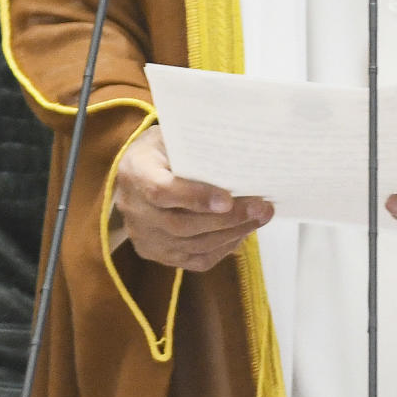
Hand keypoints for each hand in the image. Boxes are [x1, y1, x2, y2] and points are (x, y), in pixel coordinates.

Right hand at [113, 125, 273, 271]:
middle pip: (182, 224)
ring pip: (191, 245)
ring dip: (231, 234)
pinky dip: (222, 248)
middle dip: (227, 219)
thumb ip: (197, 147)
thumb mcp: (172, 136)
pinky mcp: (156, 253)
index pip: (162, 191)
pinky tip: (242, 232)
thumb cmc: (162, 147)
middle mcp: (134, 209)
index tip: (228, 198)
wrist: (136, 171)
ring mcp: (143, 237)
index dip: (196, 197)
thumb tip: (240, 156)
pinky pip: (193, 260)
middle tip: (262, 208)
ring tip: (259, 218)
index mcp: (136, 172)